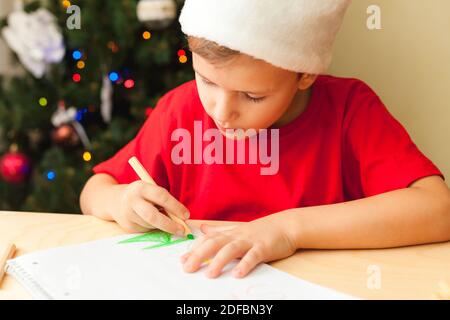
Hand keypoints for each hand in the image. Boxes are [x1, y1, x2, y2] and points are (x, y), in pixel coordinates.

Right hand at [112, 181, 189, 234]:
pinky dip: (154, 228)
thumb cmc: (142, 195)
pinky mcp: (127, 227)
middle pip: (153, 216)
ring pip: (151, 225)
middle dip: (169, 225)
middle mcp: (132, 201)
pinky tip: (150, 222)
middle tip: (182, 230)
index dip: (176, 206)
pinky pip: (146, 230)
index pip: (161, 196)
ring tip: (164, 220)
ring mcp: (128, 215)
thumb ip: (164, 201)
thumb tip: (181, 218)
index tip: (186, 215)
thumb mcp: (150, 191)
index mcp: (141, 187)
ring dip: (162, 226)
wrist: (115, 201)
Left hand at [180, 214, 296, 277]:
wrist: (286, 225)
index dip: (194, 249)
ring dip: (219, 261)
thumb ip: (219, 230)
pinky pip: (253, 256)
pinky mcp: (263, 248)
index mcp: (229, 233)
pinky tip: (237, 274)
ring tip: (209, 274)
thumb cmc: (261, 230)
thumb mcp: (237, 228)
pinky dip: (245, 264)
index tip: (181, 260)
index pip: (207, 240)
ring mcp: (250, 241)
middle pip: (214, 243)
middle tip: (187, 268)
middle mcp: (237, 236)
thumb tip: (202, 229)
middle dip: (199, 255)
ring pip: (231, 249)